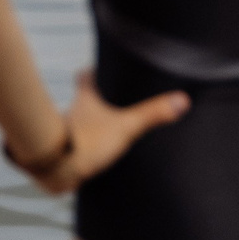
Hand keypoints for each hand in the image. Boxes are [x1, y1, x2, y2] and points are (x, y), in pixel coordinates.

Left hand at [25, 72, 188, 195]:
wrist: (56, 170)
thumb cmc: (87, 143)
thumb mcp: (126, 127)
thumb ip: (152, 115)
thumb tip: (182, 100)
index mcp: (86, 99)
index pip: (84, 76)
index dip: (91, 71)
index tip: (98, 68)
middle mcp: (73, 111)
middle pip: (81, 98)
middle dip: (93, 98)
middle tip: (108, 99)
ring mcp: (65, 132)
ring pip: (76, 121)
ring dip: (87, 123)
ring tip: (104, 128)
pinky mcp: (62, 152)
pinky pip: (72, 143)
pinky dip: (80, 145)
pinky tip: (91, 155)